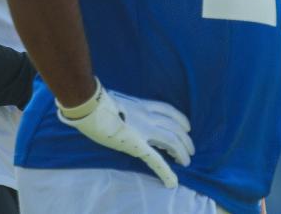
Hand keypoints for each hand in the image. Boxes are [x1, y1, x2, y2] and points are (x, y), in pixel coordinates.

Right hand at [56, 79, 193, 186]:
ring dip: (182, 152)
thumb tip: (117, 110)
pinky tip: (172, 181)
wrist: (89, 105)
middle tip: (190, 149)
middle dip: (185, 139)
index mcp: (141, 104)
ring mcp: (143, 129)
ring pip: (172, 140)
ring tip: (186, 161)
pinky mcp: (136, 145)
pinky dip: (166, 171)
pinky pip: (156, 159)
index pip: (168, 110)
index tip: (186, 127)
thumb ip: (123, 106)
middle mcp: (147, 115)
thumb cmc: (95, 101)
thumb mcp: (116, 99)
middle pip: (174, 126)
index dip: (180, 119)